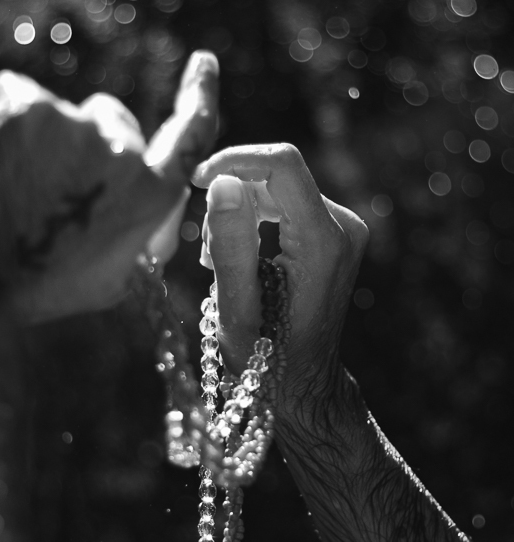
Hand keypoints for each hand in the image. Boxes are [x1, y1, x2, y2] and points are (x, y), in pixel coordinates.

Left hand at [0, 51, 218, 323]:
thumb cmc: (41, 287)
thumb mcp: (117, 275)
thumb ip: (146, 223)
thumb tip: (164, 185)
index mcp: (150, 194)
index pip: (191, 131)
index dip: (199, 94)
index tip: (202, 64)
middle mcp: (119, 150)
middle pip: (115, 121)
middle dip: (93, 146)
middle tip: (52, 194)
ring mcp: (68, 120)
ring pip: (64, 114)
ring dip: (46, 139)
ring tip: (16, 190)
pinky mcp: (18, 103)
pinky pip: (18, 97)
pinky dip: (6, 122)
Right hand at [193, 144, 367, 409]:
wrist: (303, 382)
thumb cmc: (264, 358)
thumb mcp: (236, 307)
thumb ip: (231, 243)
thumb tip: (222, 182)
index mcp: (323, 243)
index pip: (283, 165)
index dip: (235, 160)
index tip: (195, 180)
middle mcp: (344, 227)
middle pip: (278, 175)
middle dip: (233, 196)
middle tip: (206, 250)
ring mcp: (345, 229)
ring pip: (279, 188)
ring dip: (241, 211)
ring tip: (219, 261)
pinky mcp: (337, 232)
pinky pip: (288, 203)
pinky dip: (257, 218)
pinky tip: (241, 257)